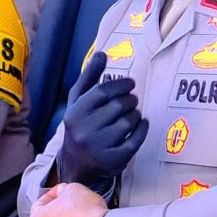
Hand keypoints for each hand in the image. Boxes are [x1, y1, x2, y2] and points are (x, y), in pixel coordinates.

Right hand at [54, 52, 145, 187]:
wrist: (76, 164)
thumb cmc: (80, 124)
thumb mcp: (78, 101)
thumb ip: (89, 77)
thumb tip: (101, 53)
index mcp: (74, 113)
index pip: (103, 92)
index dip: (121, 85)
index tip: (131, 84)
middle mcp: (84, 131)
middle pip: (118, 106)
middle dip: (130, 100)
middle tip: (132, 100)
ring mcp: (98, 147)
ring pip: (128, 122)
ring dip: (135, 114)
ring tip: (132, 114)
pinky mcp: (113, 160)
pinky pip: (135, 140)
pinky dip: (142, 129)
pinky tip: (141, 124)